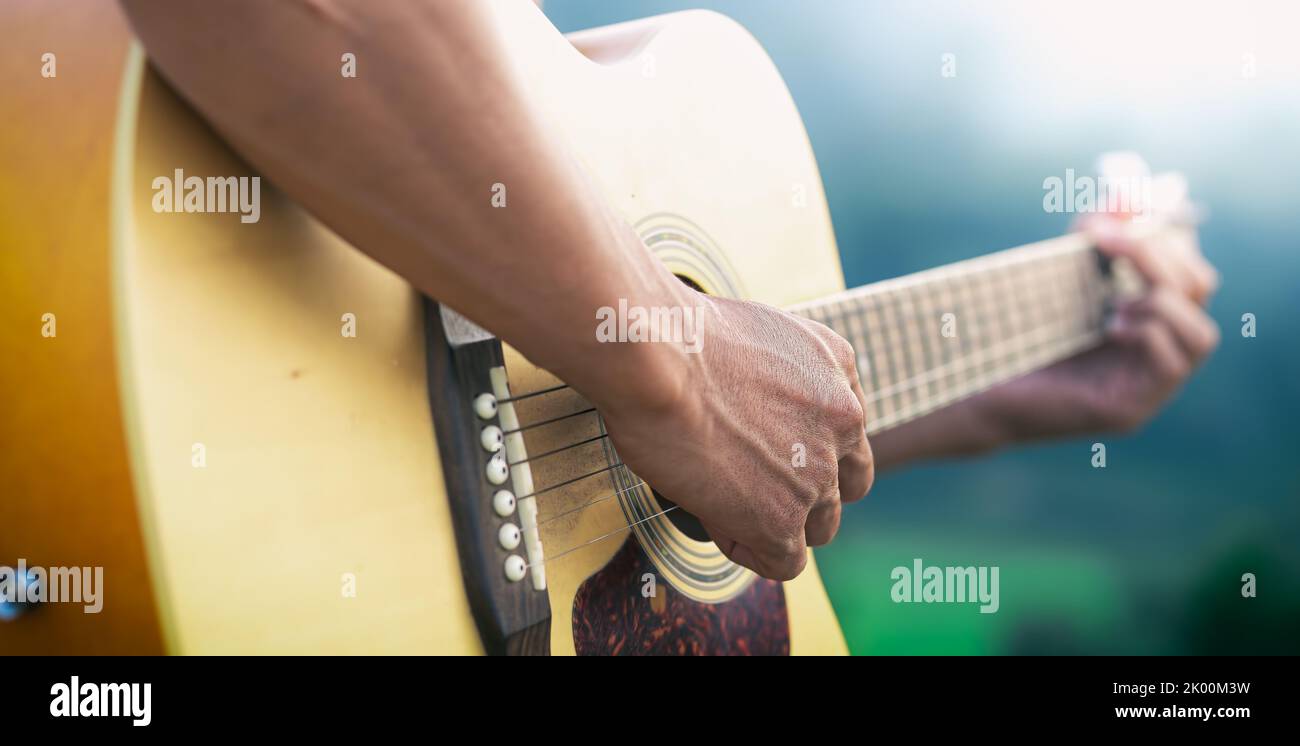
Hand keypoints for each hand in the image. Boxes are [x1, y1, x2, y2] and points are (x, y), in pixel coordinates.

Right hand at [593, 292, 874, 580]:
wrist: (654, 358)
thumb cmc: (676, 338)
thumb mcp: (754, 333)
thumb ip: (778, 372)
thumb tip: (756, 406)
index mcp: (838, 365)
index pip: (846, 428)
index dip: (807, 446)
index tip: (766, 447)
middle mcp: (842, 419)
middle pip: (844, 484)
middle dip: (801, 489)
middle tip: (747, 479)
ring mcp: (816, 473)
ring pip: (821, 527)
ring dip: (779, 523)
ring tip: (725, 501)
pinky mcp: (782, 517)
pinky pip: (784, 561)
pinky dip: (751, 549)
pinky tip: (716, 520)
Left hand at [978, 214, 1219, 440]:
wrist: (977, 386)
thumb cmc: (1017, 330)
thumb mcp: (1062, 273)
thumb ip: (1094, 232)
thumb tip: (1125, 194)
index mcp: (1147, 316)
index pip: (1190, 269)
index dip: (1166, 238)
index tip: (1115, 220)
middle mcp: (1157, 351)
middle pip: (1199, 292)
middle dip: (1159, 258)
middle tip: (1107, 242)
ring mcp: (1149, 387)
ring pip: (1201, 334)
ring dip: (1160, 301)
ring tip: (1111, 302)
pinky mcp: (1129, 411)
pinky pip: (1172, 365)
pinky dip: (1146, 335)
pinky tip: (1109, 327)